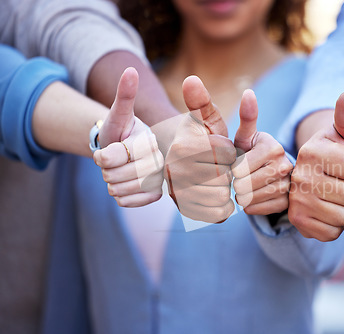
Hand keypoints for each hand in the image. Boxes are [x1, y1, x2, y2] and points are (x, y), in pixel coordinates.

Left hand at [93, 68, 163, 206]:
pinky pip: (125, 201)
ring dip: (112, 182)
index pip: (111, 158)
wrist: (131, 150)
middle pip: (112, 176)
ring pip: (117, 190)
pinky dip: (120, 194)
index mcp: (151, 141)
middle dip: (106, 169)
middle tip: (115, 160)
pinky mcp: (155, 195)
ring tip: (121, 170)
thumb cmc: (123, 131)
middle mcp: (160, 160)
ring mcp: (159, 179)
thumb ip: (125, 95)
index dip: (103, 156)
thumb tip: (130, 70)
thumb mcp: (120, 114)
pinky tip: (127, 183)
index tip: (110, 148)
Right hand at [165, 76, 235, 222]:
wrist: (185, 166)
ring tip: (216, 179)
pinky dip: (224, 205)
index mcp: (183, 147)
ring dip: (226, 188)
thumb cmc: (201, 139)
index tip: (220, 149)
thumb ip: (201, 101)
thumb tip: (191, 79)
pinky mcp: (185, 211)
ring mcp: (178, 193)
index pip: (226, 152)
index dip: (229, 150)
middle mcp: (175, 171)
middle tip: (218, 166)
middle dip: (228, 170)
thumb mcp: (204, 119)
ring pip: (222, 195)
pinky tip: (215, 194)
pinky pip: (219, 213)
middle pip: (224, 176)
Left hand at [231, 90, 292, 214]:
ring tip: (244, 188)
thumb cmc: (250, 151)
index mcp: (272, 146)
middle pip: (247, 184)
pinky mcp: (289, 201)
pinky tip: (252, 197)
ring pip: (254, 198)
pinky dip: (252, 206)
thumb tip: (248, 93)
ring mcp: (289, 184)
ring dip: (243, 196)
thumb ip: (245, 117)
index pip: (240, 168)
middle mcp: (286, 164)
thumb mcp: (244, 136)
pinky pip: (262, 209)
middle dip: (236, 184)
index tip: (234, 166)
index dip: (231, 170)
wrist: (268, 171)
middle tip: (237, 179)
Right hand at [289, 92, 343, 241]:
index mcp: (310, 151)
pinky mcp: (298, 222)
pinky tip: (330, 211)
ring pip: (342, 216)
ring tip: (337, 197)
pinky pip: (332, 232)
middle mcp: (298, 176)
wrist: (324, 179)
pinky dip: (336, 225)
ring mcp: (296, 201)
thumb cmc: (343, 155)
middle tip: (342, 183)